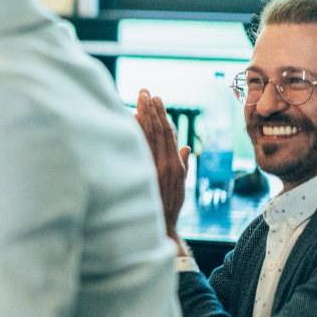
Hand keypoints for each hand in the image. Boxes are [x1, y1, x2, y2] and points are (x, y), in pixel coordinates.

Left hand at [135, 89, 190, 244]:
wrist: (162, 225)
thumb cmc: (170, 205)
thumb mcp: (180, 185)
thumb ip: (183, 165)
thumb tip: (187, 148)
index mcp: (176, 164)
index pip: (168, 132)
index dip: (161, 114)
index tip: (156, 99)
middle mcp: (166, 163)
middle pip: (158, 130)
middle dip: (151, 109)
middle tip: (145, 91)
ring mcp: (154, 168)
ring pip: (148, 136)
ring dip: (144, 115)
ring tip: (139, 98)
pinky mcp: (144, 173)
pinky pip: (139, 148)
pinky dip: (135, 133)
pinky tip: (130, 119)